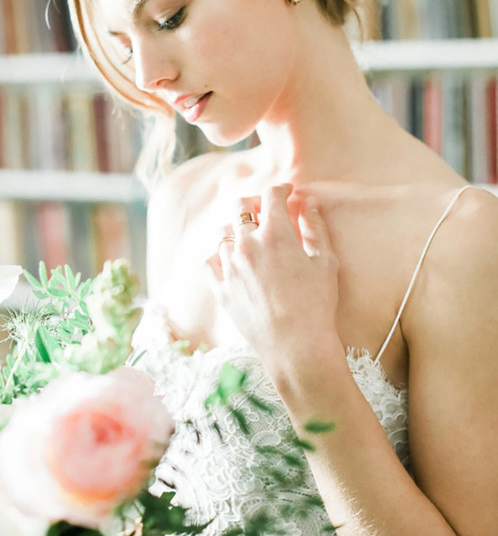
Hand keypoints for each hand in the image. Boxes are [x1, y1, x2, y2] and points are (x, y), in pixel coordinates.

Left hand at [205, 184, 339, 368]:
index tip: (288, 194)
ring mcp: (230, 266)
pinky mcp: (221, 289)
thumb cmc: (316, 304)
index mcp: (275, 232)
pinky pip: (210, 262)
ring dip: (237, 231)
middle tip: (266, 212)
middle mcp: (247, 244)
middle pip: (240, 207)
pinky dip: (219, 257)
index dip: (281, 190)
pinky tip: (232, 262)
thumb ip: (316, 227)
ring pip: (224, 234)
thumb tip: (309, 203)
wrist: (295, 346)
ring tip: (250, 240)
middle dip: (254, 204)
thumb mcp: (325, 261)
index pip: (272, 195)